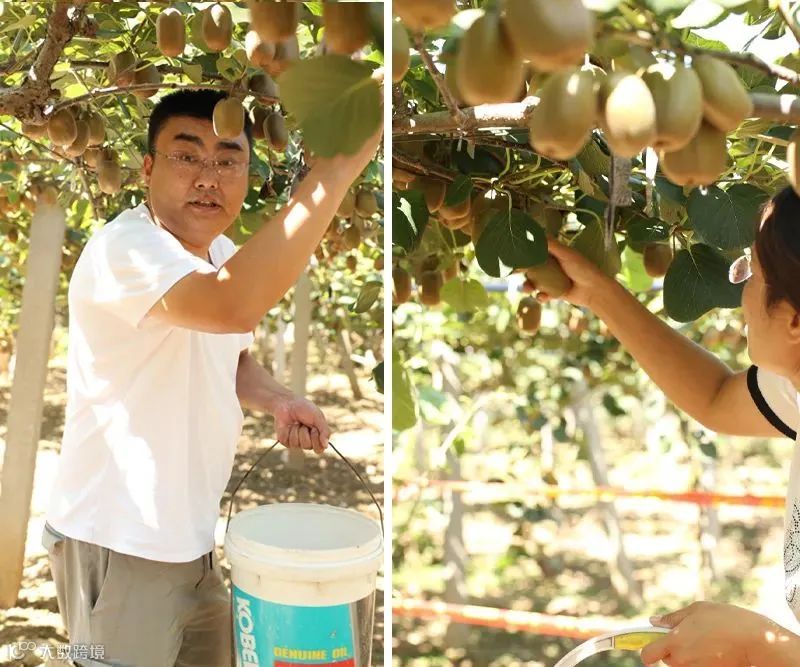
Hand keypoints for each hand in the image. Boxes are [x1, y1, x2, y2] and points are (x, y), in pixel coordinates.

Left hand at [271, 395, 330, 454]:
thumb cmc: (305, 409)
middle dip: (305, 432)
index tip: (314, 428)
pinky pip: (287, 441)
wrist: (288, 403)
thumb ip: (324, 431)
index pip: (319, 449)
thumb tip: (326, 446)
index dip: (316, 439)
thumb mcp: (318, 417)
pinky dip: (288, 430)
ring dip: (296, 430)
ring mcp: (295, 442)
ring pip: (296, 444)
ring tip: (296, 422)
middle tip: (304, 424)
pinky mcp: (285, 441)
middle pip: (307, 446)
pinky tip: (288, 425)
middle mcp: (307, 442)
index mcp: (317, 437)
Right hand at [522, 239, 615, 308]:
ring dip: (527, 286)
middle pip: (531, 268)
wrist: (594, 290)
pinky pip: (541, 295)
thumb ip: (552, 245)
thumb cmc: (583, 268)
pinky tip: (543, 297)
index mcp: (553, 255)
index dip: (524, 253)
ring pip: (533, 282)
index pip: (535, 251)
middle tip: (513, 273)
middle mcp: (551, 267)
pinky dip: (540, 297)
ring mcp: (551, 281)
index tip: (513, 254)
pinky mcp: (553, 293)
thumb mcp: (566, 254)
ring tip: (527, 288)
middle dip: (521, 271)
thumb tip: (536, 232)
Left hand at [640, 601, 768, 665]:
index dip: (647, 649)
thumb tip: (654, 621)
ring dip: (686, 655)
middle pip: (666, 659)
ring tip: (704, 640)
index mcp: (675, 642)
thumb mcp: (696, 610)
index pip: (647, 655)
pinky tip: (713, 649)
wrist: (756, 641)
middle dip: (671, 648)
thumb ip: (672, 618)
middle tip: (687, 634)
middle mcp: (683, 660)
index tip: (651, 643)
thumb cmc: (726, 620)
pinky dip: (700, 661)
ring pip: (681, 664)